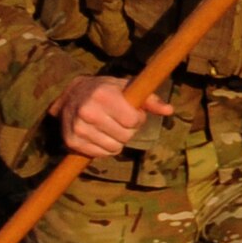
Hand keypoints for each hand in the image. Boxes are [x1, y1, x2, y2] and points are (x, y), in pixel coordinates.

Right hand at [50, 76, 172, 156]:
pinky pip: (101, 154)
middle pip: (125, 136)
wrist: (72, 95)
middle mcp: (88, 111)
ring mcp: (78, 128)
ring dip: (117, 141)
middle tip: (119, 120)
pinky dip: (105, 148)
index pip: (132, 121)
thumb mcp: (127, 88)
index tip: (131, 112)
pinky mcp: (72, 142)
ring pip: (114, 148)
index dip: (137, 119)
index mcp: (102, 95)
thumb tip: (169, 110)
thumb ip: (149, 100)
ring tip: (109, 127)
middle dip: (128, 130)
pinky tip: (99, 134)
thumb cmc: (106, 90)